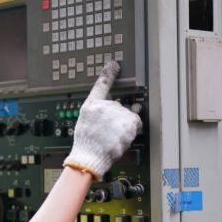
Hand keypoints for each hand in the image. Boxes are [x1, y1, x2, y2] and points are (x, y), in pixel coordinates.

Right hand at [63, 61, 142, 178]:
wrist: (89, 157)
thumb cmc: (86, 143)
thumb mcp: (84, 122)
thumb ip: (96, 111)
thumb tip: (109, 105)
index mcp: (92, 104)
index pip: (102, 84)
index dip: (109, 73)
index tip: (114, 65)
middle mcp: (105, 106)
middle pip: (119, 105)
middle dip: (118, 116)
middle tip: (110, 130)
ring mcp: (118, 114)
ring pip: (129, 115)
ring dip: (126, 124)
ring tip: (115, 135)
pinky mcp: (128, 123)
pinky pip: (136, 124)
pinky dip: (132, 131)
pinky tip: (121, 138)